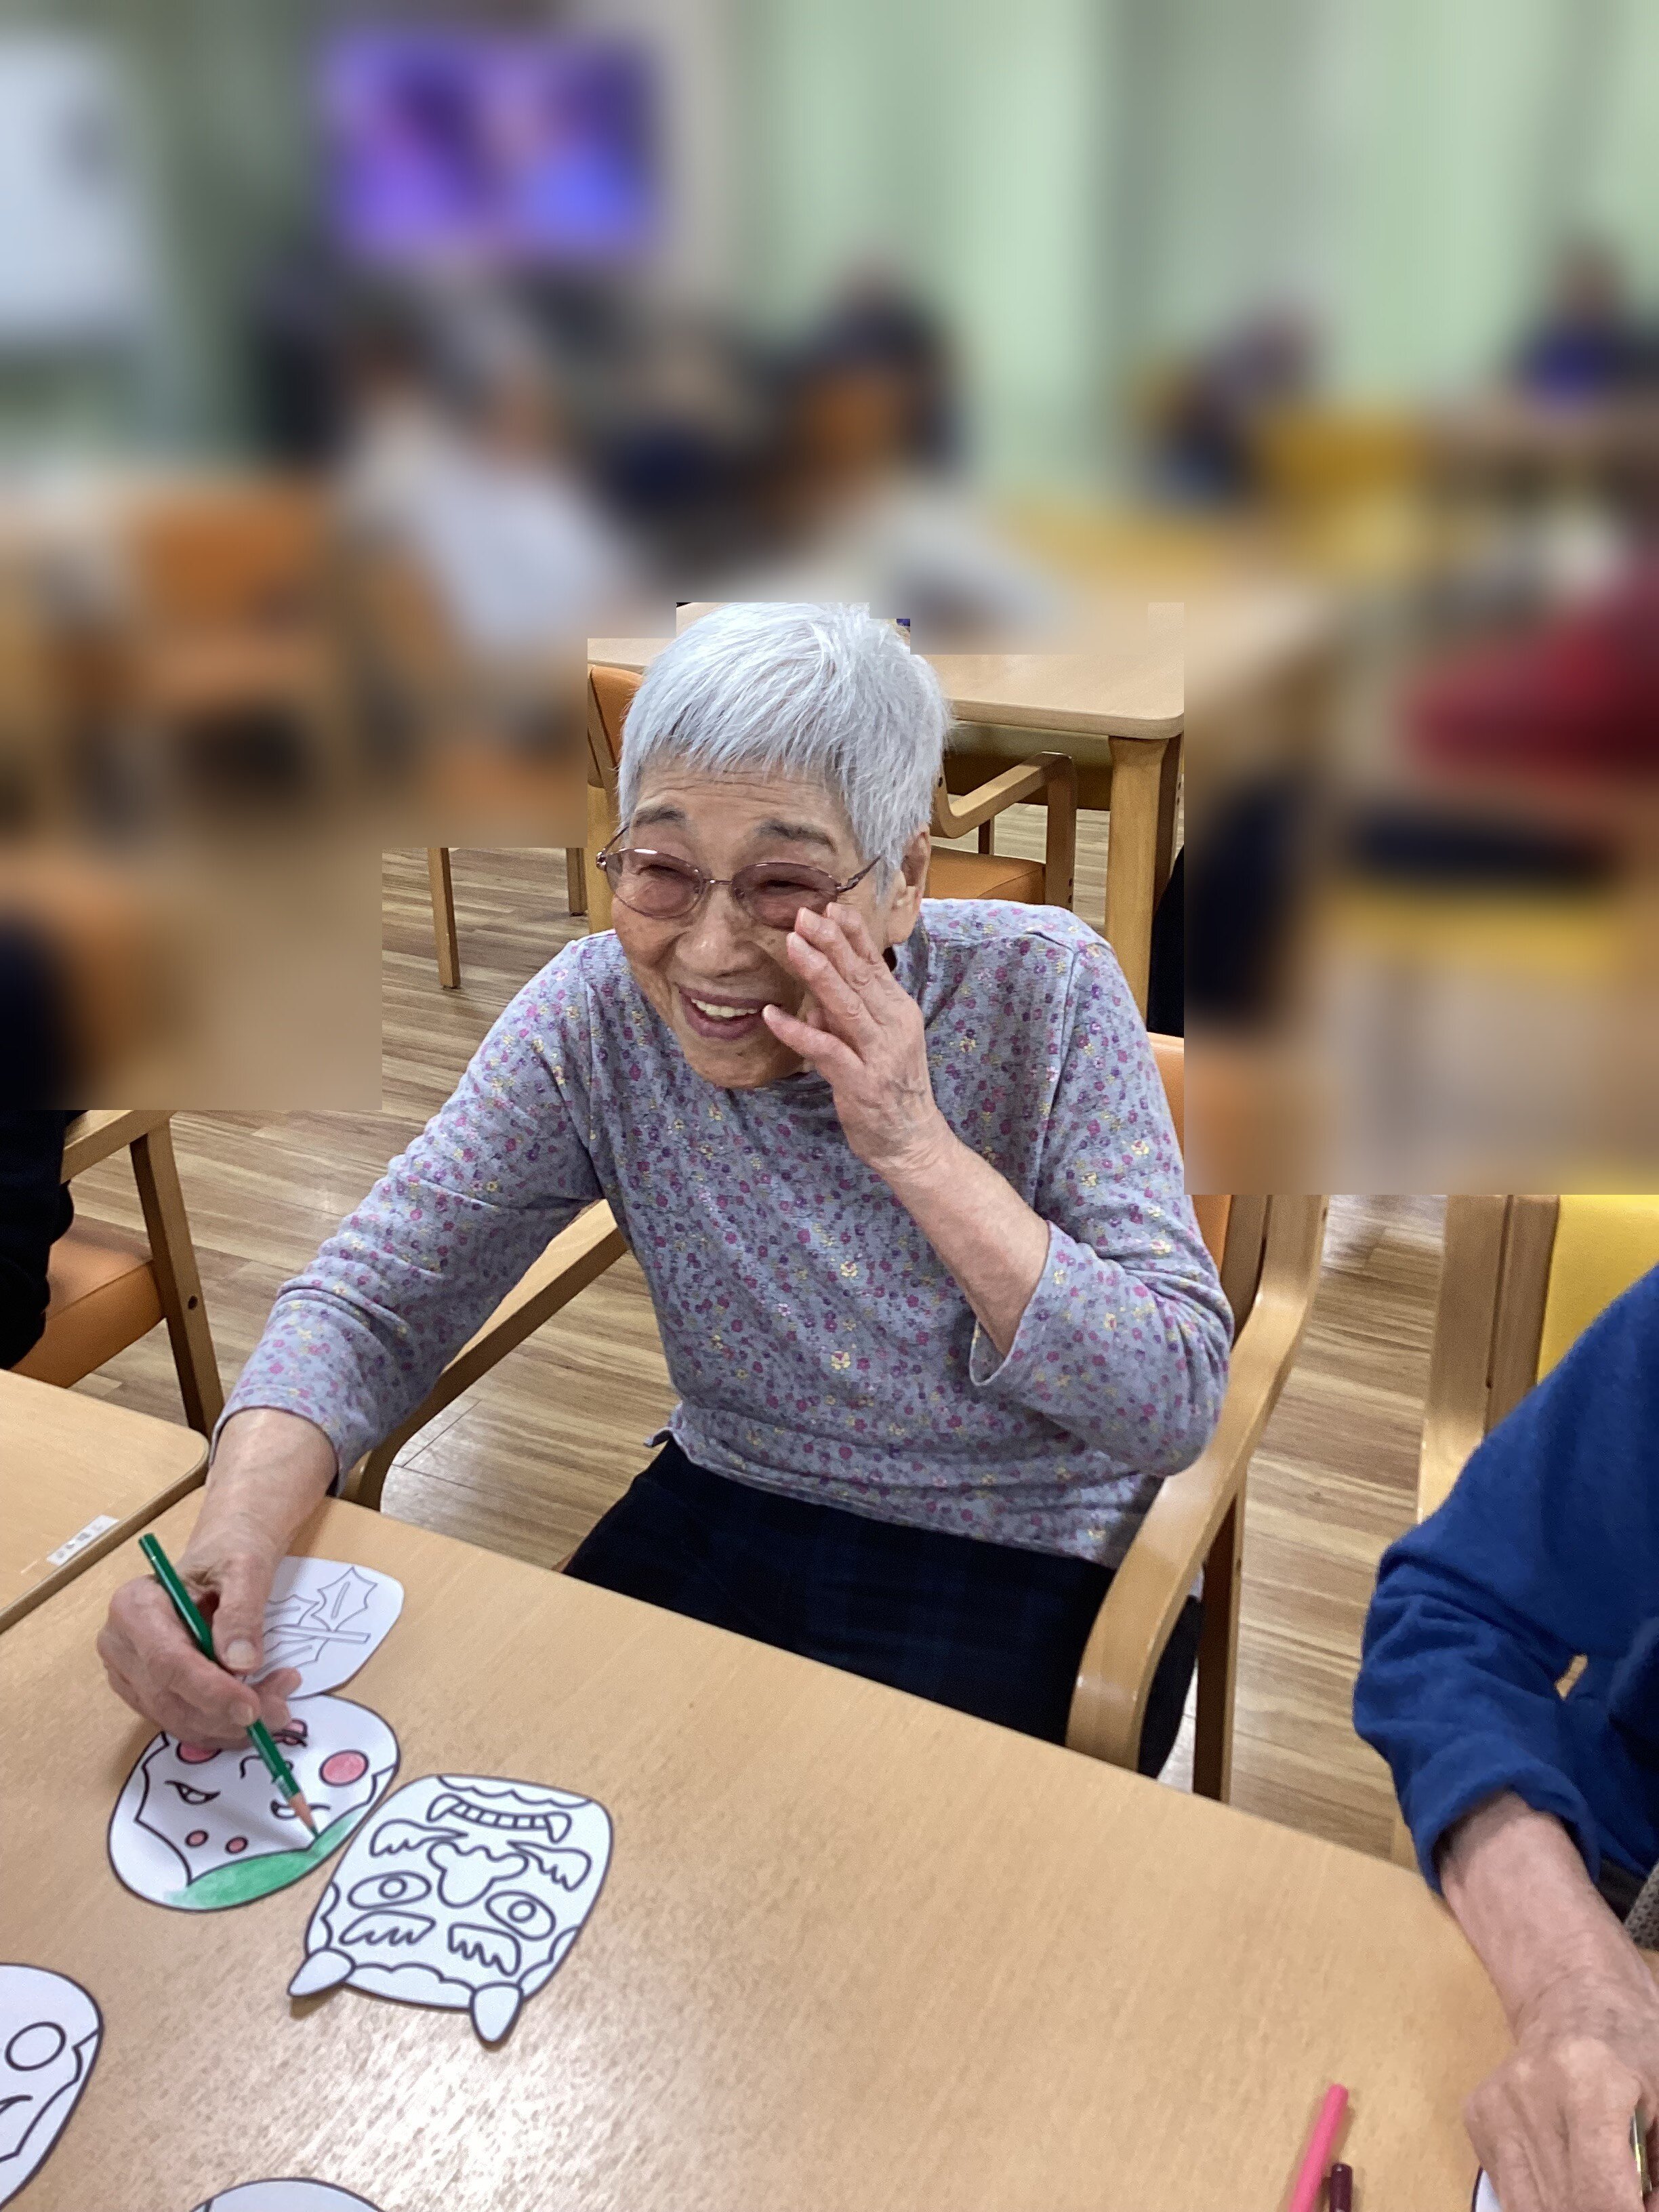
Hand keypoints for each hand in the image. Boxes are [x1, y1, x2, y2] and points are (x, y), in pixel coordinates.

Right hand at [96, 1407, 332, 1745]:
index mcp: (134, 1606)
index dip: (209, 1691)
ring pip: (178, 1719)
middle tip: (281, 1713)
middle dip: (228, 1715)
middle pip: (170, 1699)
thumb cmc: (229, 1556)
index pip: (167, 1662)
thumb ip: (241, 1611)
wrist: (223, 1561)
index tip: (252, 1708)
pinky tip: (259, 1707)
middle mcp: (120, 1645)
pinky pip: (184, 1722)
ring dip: (230, 1726)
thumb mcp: (244, 1568)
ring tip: (280, 1704)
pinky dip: (222, 1726)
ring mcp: (128, 1674)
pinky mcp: (146, 1694)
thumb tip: (241, 1663)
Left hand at [762, 902, 950, 1181]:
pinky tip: (773, 1016)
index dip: (852, 934)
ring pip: (846, 1004)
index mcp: (899, 1011)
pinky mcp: (861, 1082)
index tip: (831, 906)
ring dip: (818, 972)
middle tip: (803, 914)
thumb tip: (815, 996)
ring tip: (793, 944)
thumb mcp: (876, 1044)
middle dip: (830, 942)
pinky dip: (798, 1031)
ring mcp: (879, 1053)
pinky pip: (826, 1050)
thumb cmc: (892, 1089)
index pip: (874, 964)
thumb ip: (848, 1017)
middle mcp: (893, 1025)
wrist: (913, 1142)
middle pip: (860, 976)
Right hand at [1467, 1971, 1658, 2211]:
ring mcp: (1497, 2104)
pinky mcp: (1477, 2114)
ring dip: (1567, 2208)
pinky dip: (1543, 2197)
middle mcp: (1531, 2092)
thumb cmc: (1635, 2045)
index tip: (1642, 2208)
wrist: (1575, 1995)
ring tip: (1595, 2187)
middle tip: (1627, 2195)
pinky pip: (1509, 2188)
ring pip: (1527, 2207)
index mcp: (1588, 2083)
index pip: (1600, 2196)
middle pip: (1565, 2206)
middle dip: (1600, 2211)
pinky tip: (1566, 2170)